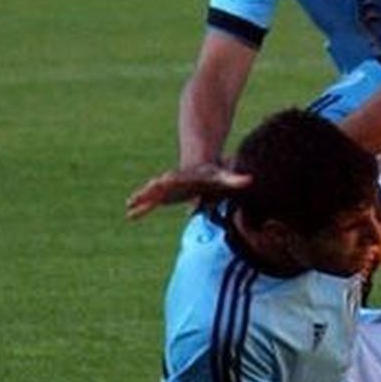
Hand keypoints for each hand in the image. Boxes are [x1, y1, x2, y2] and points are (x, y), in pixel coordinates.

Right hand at [124, 162, 251, 219]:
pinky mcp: (164, 197)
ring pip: (152, 194)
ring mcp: (166, 189)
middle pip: (160, 185)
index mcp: (185, 177)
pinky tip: (130, 214)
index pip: (177, 178)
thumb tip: (251, 180)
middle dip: (151, 189)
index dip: (170, 180)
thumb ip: (235, 179)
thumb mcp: (223, 176)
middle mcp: (172, 182)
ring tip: (130, 204)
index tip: (163, 179)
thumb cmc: (213, 173)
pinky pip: (150, 203)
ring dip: (142, 199)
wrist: (202, 167)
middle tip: (140, 193)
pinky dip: (141, 207)